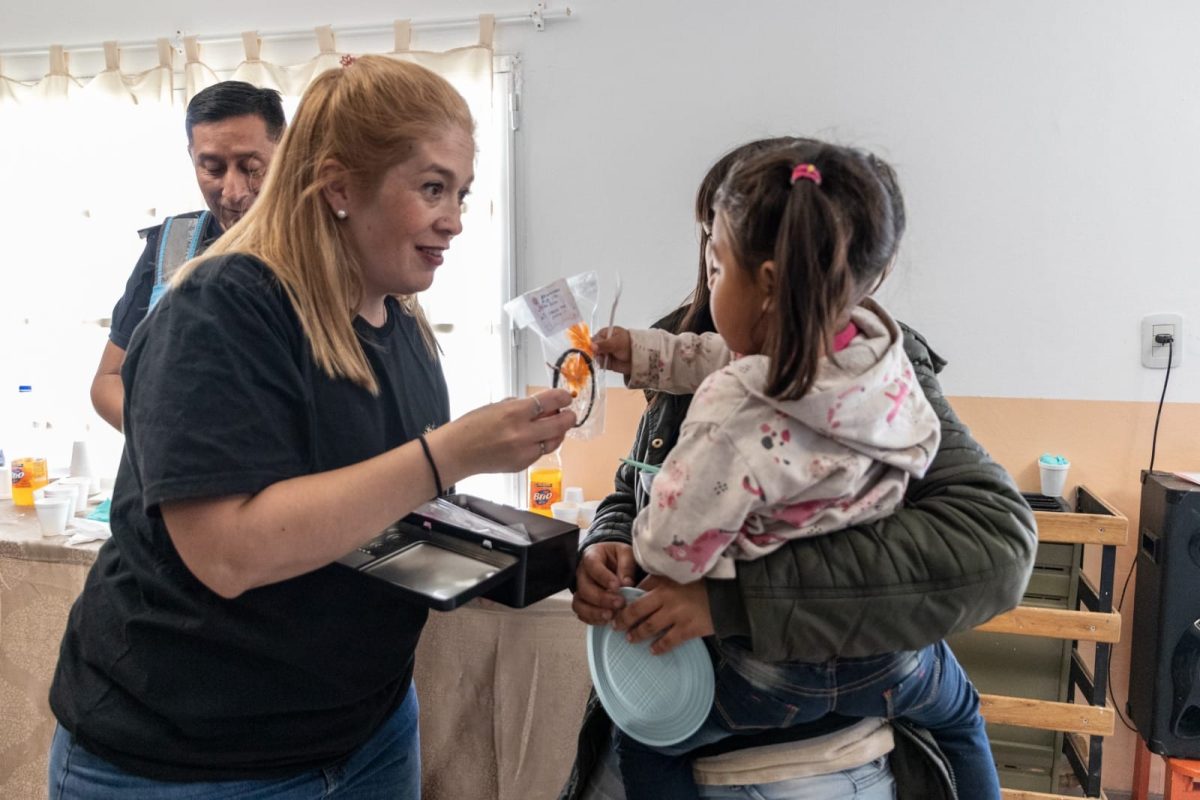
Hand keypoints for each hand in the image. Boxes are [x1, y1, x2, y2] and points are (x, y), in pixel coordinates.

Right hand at [430, 390, 575, 479]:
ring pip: (554, 442)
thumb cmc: (472, 426)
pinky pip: (540, 453)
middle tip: (570, 414)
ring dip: (559, 433)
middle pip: (560, 424)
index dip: (562, 398)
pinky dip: (542, 445)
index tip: (566, 397)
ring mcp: (524, 452)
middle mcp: (523, 433)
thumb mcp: (497, 407)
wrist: (457, 452)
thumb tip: (542, 405)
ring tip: (555, 427)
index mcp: (515, 413)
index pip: (550, 402)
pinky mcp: (522, 465)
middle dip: (569, 417)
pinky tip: (537, 439)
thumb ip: (521, 405)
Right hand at [571, 542, 636, 624]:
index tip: (617, 586)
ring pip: (579, 603)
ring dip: (594, 612)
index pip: (592, 565)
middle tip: (619, 603)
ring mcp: (580, 589)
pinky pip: (581, 614)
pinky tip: (606, 621)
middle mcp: (582, 573)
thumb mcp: (626, 553)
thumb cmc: (618, 557)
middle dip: (602, 598)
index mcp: (592, 556)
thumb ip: (626, 565)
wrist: (612, 563)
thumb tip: (626, 583)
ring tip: (611, 616)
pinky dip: (592, 619)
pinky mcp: (582, 602)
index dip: (603, 577)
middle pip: (584, 588)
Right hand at [592, 326, 631, 375]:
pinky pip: (599, 363)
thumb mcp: (616, 342)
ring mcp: (605, 353)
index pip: (594, 339)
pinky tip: (602, 364)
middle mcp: (603, 343)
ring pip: (595, 356)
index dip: (591, 344)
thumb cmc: (629, 344)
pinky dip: (599, 364)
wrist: (640, 357)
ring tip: (602, 359)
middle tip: (596, 356)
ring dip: (596, 359)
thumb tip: (591, 346)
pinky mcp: (606, 362)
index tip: (591, 349)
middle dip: (592, 353)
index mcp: (605, 334)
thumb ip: (604, 345)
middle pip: (592, 348)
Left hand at [614, 574, 713, 654]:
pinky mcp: (688, 628)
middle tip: (615, 626)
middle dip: (623, 619)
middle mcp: (666, 597)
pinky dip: (659, 647)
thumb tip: (640, 589)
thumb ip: (661, 579)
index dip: (626, 599)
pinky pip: (668, 641)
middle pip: (636, 610)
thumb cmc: (704, 582)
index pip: (637, 590)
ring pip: (649, 627)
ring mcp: (676, 614)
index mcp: (663, 581)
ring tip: (630, 639)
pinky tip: (653, 650)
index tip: (617, 606)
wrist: (730, 594)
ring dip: (637, 634)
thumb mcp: (681, 574)